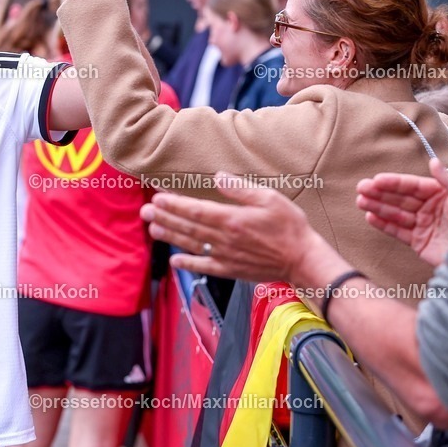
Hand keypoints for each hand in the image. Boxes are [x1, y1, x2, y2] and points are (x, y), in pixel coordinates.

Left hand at [140, 174, 326, 281]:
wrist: (302, 260)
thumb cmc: (289, 226)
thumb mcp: (269, 198)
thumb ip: (240, 189)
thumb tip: (218, 176)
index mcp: (232, 219)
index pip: (195, 210)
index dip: (174, 204)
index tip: (158, 198)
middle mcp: (223, 239)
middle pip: (187, 227)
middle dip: (164, 217)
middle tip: (145, 211)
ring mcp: (225, 256)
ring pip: (191, 244)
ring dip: (170, 236)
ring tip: (152, 228)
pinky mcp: (230, 270)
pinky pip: (204, 267)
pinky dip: (187, 264)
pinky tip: (173, 260)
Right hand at [356, 158, 447, 266]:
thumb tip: (433, 161)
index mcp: (441, 195)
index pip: (412, 186)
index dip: (394, 183)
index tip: (377, 179)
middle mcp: (431, 208)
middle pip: (401, 199)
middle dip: (380, 193)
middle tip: (361, 188)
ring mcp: (424, 225)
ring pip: (396, 214)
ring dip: (377, 207)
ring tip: (360, 201)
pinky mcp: (419, 242)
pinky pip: (398, 232)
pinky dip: (384, 225)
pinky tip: (370, 217)